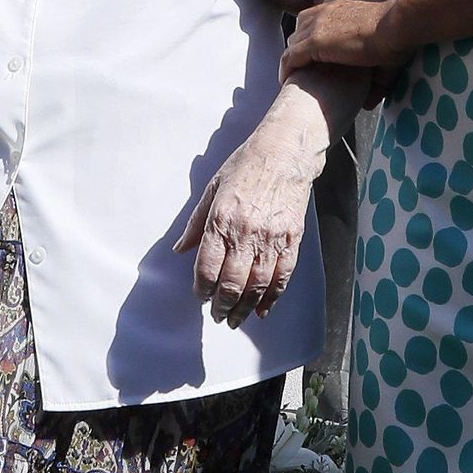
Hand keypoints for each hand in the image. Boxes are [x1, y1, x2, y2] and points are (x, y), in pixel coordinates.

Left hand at [173, 125, 318, 328]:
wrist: (284, 152)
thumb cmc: (245, 166)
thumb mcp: (211, 188)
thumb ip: (196, 223)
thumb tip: (181, 249)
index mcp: (221, 219)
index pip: (208, 266)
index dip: (202, 288)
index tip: (200, 297)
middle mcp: (246, 232)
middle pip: (231, 282)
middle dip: (222, 305)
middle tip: (217, 317)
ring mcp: (271, 238)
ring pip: (257, 285)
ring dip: (244, 307)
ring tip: (235, 320)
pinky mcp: (292, 240)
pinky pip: (282, 277)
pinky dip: (272, 297)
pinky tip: (262, 309)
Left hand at [281, 0, 409, 82]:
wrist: (396, 26)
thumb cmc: (397, 37)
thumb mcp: (382, 55)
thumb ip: (375, 81)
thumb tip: (368, 104)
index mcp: (340, 9)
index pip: (313, 18)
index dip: (309, 37)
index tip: (311, 56)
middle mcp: (325, 13)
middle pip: (298, 29)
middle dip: (298, 48)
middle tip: (303, 69)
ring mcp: (318, 26)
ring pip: (292, 43)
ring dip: (293, 59)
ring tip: (294, 77)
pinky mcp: (315, 41)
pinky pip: (291, 56)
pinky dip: (287, 68)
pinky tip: (287, 80)